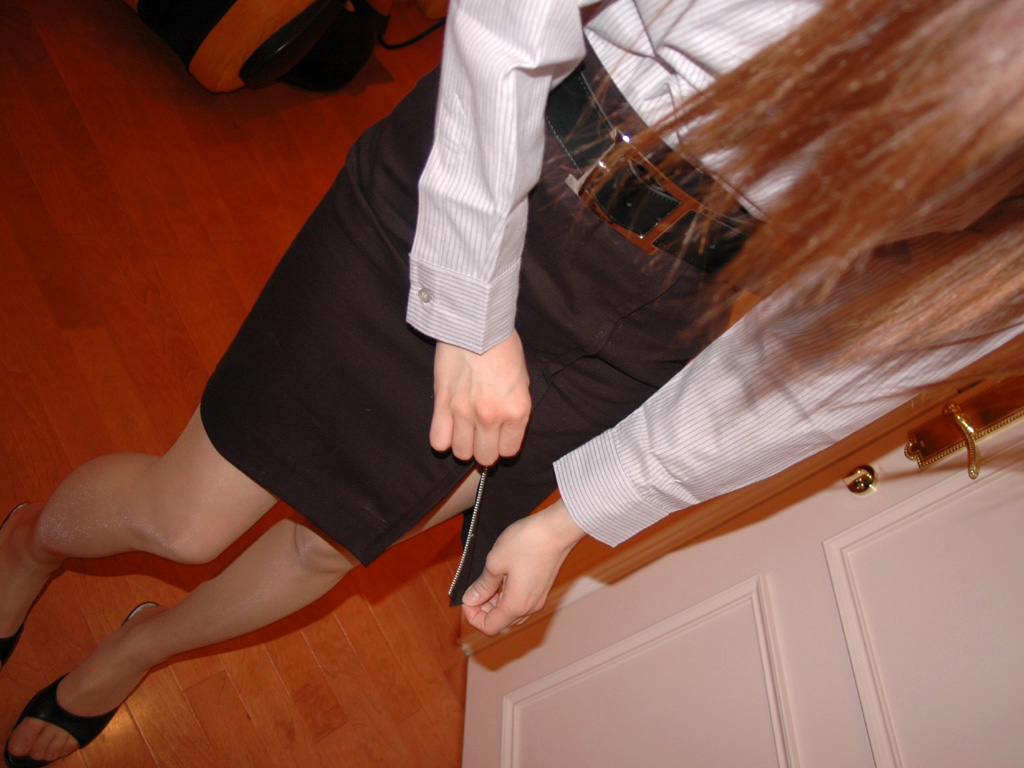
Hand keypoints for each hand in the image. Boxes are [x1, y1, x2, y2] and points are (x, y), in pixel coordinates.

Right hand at [430, 332, 530, 465]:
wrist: (476, 324)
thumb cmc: (503, 347)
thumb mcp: (523, 380)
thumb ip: (515, 408)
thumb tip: (506, 428)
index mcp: (517, 411)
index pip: (509, 452)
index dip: (503, 445)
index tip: (499, 436)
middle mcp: (491, 416)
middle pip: (484, 457)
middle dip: (484, 449)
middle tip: (482, 436)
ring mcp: (464, 412)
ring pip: (461, 452)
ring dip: (463, 445)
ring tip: (465, 431)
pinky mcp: (442, 404)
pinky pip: (438, 440)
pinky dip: (443, 439)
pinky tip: (448, 428)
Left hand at [462, 499, 585, 634]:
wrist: (557, 529)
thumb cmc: (527, 543)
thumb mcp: (495, 562)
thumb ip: (482, 585)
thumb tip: (471, 599)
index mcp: (516, 605)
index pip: (489, 627)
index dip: (473, 616)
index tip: (468, 599)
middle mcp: (529, 607)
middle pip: (501, 621)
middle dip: (483, 609)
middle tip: (475, 587)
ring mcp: (538, 598)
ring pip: (511, 612)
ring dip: (495, 602)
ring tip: (488, 580)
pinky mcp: (542, 588)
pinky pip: (521, 601)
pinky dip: (508, 596)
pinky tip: (503, 576)